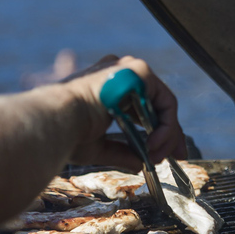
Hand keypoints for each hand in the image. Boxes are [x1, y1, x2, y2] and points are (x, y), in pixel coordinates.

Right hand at [61, 55, 186, 168]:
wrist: (56, 120)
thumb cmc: (67, 133)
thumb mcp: (98, 146)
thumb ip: (122, 152)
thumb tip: (141, 164)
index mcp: (106, 85)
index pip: (140, 107)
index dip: (157, 130)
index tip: (162, 153)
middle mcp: (119, 73)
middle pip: (155, 105)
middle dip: (170, 133)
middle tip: (178, 156)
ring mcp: (129, 69)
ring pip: (163, 105)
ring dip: (166, 135)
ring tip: (157, 157)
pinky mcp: (139, 72)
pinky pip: (165, 103)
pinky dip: (166, 127)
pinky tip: (154, 145)